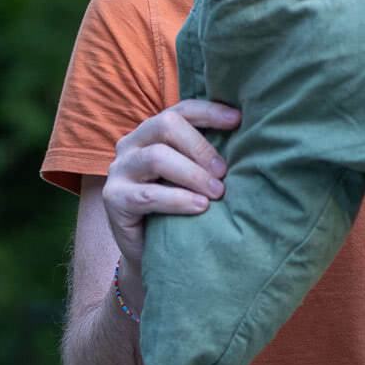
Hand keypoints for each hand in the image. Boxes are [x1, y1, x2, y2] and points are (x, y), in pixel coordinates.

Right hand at [104, 100, 240, 283]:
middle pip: (166, 124)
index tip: (238, 121)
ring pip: (157, 157)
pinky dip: (178, 199)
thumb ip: (208, 158)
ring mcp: (119, 169)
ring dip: (193, 174)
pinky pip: (148, 194)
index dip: (210, 112)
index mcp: (153, 131)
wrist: (152, 254)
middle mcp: (132, 144)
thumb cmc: (180, 208)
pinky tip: (200, 207)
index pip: (181, 110)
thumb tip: (252, 140)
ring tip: (217, 193)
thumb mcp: (194, 177)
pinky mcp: (113, 198)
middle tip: (224, 173)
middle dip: (201, 147)